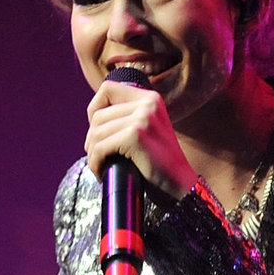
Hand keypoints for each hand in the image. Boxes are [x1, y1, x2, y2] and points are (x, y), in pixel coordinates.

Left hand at [86, 78, 195, 199]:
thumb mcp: (148, 129)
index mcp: (150, 98)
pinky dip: (96, 163)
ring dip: (93, 153)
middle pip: (98, 115)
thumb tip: (94, 116)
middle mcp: (148, 103)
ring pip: (97, 132)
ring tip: (101, 166)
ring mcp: (143, 118)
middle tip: (99, 157)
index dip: (94, 108)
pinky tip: (102, 172)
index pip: (107, 89)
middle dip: (92, 139)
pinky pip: (100, 147)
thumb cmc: (160, 163)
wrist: (181, 185)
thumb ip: (128, 116)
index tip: (97, 130)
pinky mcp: (135, 136)